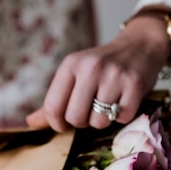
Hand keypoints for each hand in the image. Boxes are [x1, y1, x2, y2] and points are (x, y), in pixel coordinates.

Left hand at [26, 12, 170, 132]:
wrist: (140, 45)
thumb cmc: (102, 66)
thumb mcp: (75, 75)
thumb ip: (54, 100)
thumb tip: (30, 123)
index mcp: (71, 64)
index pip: (52, 107)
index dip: (56, 124)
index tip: (64, 124)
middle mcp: (91, 67)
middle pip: (75, 118)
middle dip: (81, 122)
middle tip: (89, 111)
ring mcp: (114, 76)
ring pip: (98, 122)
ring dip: (102, 120)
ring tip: (108, 104)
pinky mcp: (135, 85)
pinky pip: (121, 119)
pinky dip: (122, 116)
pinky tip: (124, 100)